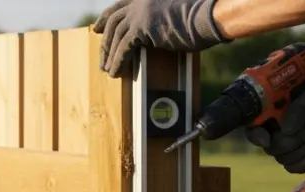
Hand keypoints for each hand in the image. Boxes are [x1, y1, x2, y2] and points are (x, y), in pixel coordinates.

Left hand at [94, 0, 228, 77]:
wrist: (208, 18)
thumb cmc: (199, 18)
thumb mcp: (172, 13)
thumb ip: (155, 18)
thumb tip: (146, 35)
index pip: (118, 6)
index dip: (105, 18)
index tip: (97, 28)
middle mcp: (139, 1)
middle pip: (112, 21)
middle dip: (105, 42)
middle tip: (102, 58)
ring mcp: (139, 12)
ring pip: (115, 36)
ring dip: (110, 55)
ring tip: (108, 70)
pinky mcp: (141, 27)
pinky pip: (123, 48)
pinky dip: (118, 61)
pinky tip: (116, 72)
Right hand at [243, 84, 304, 173]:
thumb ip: (299, 109)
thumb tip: (287, 132)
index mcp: (269, 117)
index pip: (252, 130)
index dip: (256, 137)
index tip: (268, 140)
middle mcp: (271, 135)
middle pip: (272, 149)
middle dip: (294, 141)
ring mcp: (282, 151)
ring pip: (284, 159)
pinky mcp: (294, 161)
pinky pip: (293, 169)